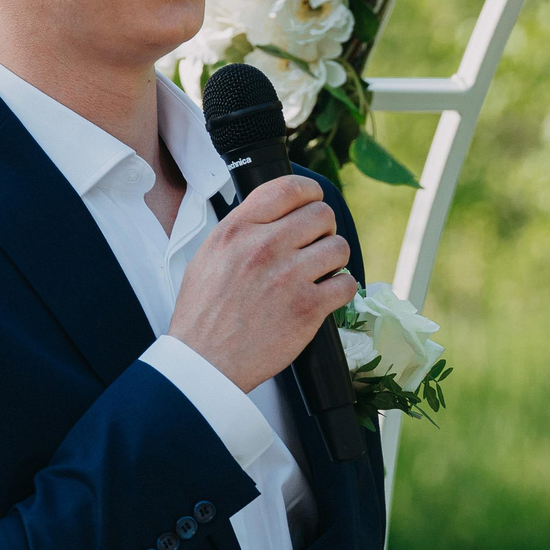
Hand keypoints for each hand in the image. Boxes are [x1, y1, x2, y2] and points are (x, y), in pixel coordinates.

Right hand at [169, 174, 354, 391]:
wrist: (205, 362)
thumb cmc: (204, 314)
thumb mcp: (208, 256)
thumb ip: (241, 230)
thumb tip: (272, 214)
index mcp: (237, 231)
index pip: (287, 188)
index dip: (310, 192)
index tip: (314, 200)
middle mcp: (263, 247)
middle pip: (321, 214)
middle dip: (323, 229)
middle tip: (315, 245)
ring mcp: (288, 277)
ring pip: (339, 247)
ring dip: (334, 259)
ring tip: (319, 272)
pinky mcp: (308, 308)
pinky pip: (346, 284)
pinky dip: (341, 290)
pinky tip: (325, 296)